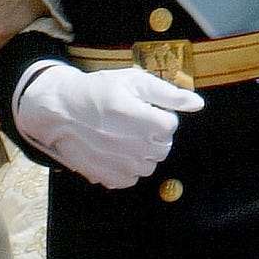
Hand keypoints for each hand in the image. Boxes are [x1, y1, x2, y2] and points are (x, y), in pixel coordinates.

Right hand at [13, 62, 202, 186]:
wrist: (60, 110)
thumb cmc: (96, 91)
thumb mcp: (133, 81)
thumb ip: (169, 94)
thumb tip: (198, 104)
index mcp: (140, 119)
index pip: (171, 125)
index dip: (159, 115)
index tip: (143, 110)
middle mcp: (132, 145)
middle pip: (164, 146)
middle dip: (154, 134)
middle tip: (133, 122)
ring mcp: (121, 165)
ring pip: (150, 164)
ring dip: (142, 151)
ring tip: (122, 136)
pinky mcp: (110, 178)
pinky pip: (133, 177)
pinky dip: (128, 166)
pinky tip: (114, 150)